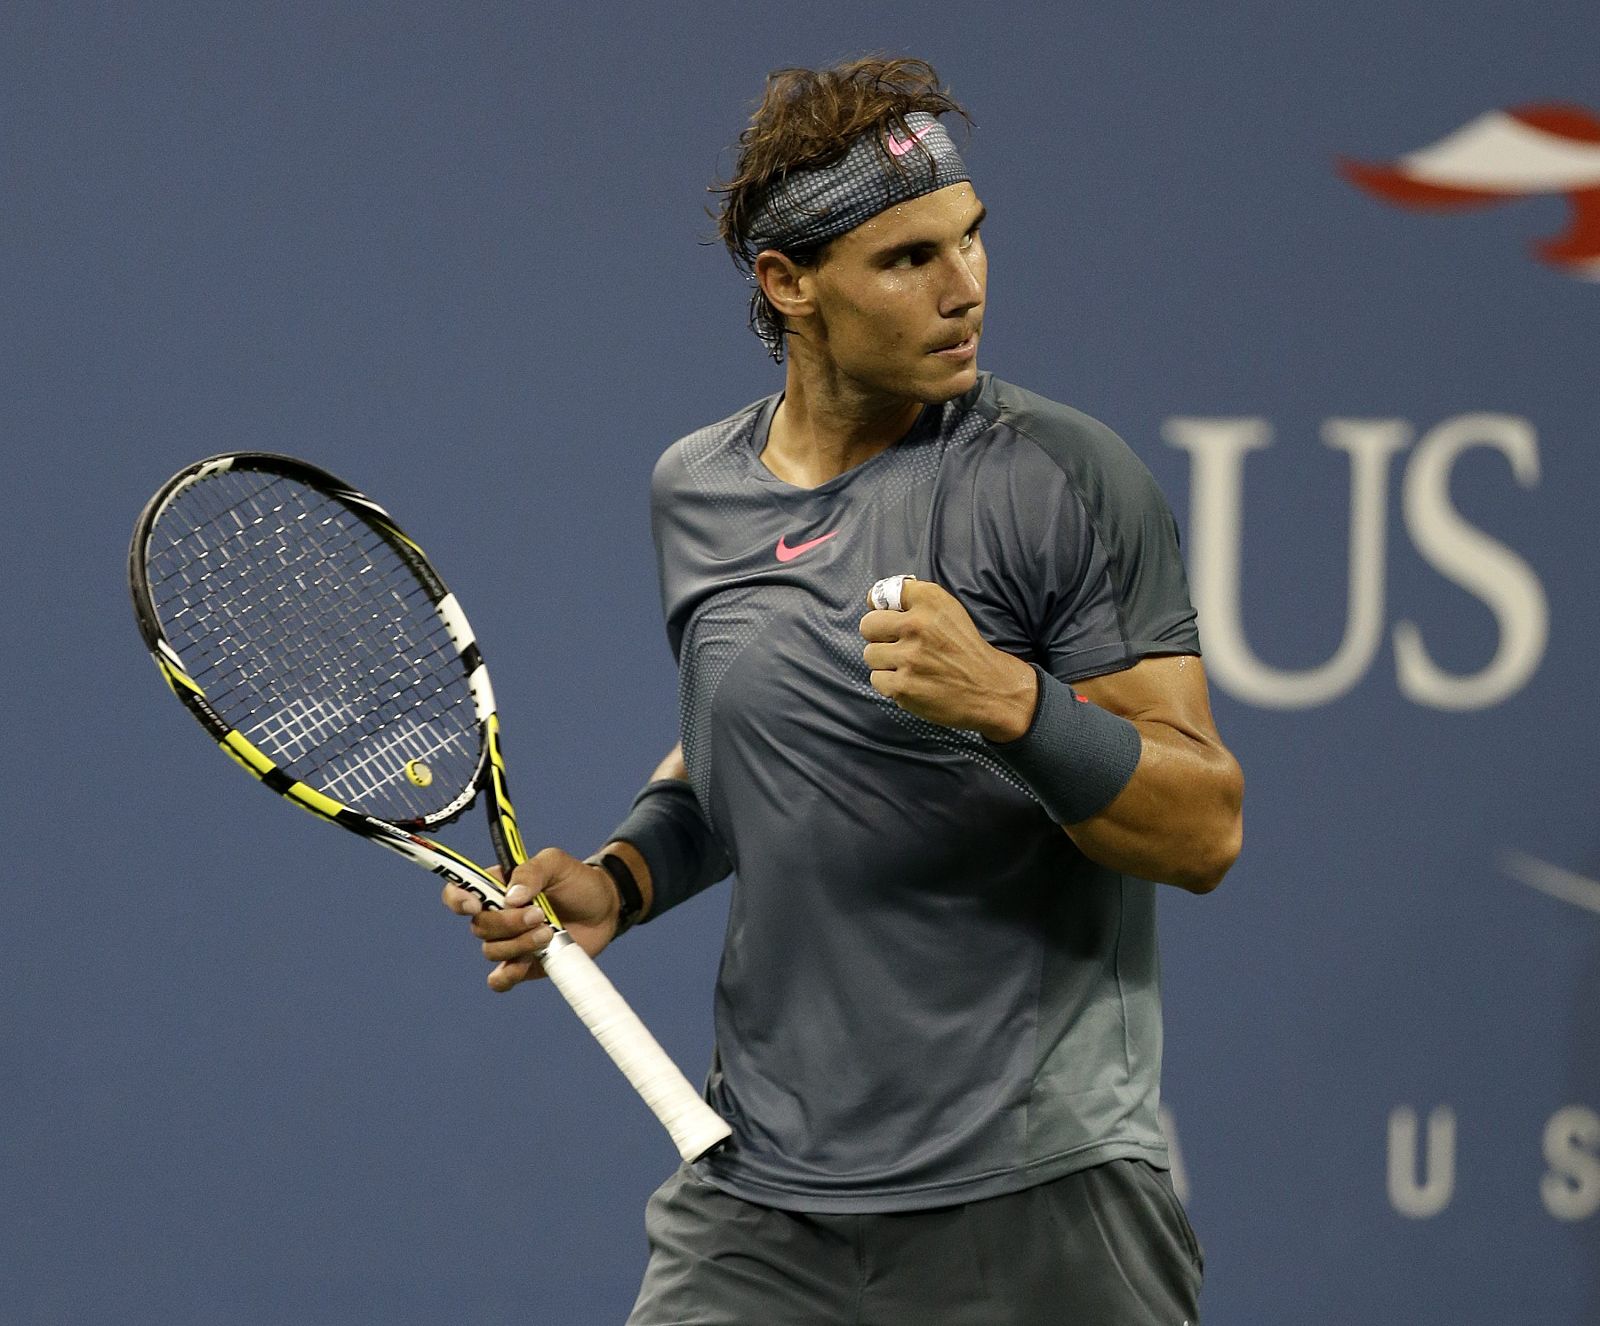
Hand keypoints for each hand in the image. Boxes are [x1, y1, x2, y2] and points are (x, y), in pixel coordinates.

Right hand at [439, 847, 621, 991]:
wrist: (604, 909)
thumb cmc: (577, 881)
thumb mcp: (556, 864)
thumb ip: (532, 871)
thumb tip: (511, 897)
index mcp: (496, 887)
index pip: (459, 893)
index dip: (458, 899)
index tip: (476, 904)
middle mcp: (497, 915)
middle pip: (479, 926)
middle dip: (508, 923)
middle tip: (539, 914)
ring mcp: (509, 942)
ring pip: (492, 951)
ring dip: (519, 944)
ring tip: (549, 931)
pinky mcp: (523, 965)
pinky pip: (500, 980)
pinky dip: (507, 976)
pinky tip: (526, 964)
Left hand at [859, 578, 1037, 741]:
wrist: (990, 689)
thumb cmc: (965, 649)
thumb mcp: (949, 611)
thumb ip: (914, 599)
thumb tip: (872, 599)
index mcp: (931, 602)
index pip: (884, 593)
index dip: (882, 606)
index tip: (890, 614)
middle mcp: (918, 626)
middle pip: (868, 625)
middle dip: (879, 635)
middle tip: (897, 644)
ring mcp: (909, 658)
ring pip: (870, 654)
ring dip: (885, 661)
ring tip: (909, 666)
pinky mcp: (903, 687)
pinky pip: (877, 680)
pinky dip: (890, 683)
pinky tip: (912, 682)